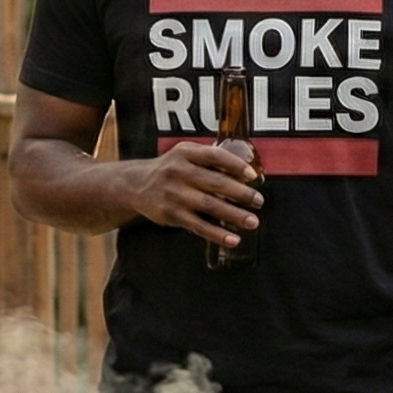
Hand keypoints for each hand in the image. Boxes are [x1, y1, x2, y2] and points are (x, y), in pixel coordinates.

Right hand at [123, 140, 261, 247]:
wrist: (134, 185)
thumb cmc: (169, 169)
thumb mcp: (184, 155)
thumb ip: (209, 160)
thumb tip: (245, 173)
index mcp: (185, 153)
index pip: (214, 156)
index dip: (235, 165)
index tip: (252, 175)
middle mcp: (179, 171)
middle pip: (215, 182)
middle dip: (241, 193)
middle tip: (258, 201)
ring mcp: (174, 194)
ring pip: (210, 206)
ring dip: (234, 215)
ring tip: (252, 221)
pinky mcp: (171, 214)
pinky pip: (198, 226)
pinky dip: (217, 234)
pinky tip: (232, 239)